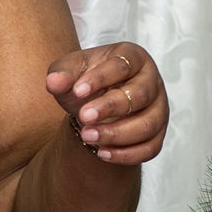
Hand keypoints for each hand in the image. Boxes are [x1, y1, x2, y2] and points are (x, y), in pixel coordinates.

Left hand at [44, 43, 166, 162]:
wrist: (93, 106)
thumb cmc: (85, 82)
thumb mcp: (70, 73)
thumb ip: (62, 74)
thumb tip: (53, 81)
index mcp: (133, 57)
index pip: (122, 65)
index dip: (100, 78)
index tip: (78, 91)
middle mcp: (151, 81)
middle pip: (140, 94)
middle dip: (111, 107)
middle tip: (84, 116)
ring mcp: (158, 109)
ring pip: (147, 124)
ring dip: (117, 134)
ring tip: (87, 136)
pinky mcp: (157, 134)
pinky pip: (149, 148)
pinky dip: (126, 154)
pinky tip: (102, 153)